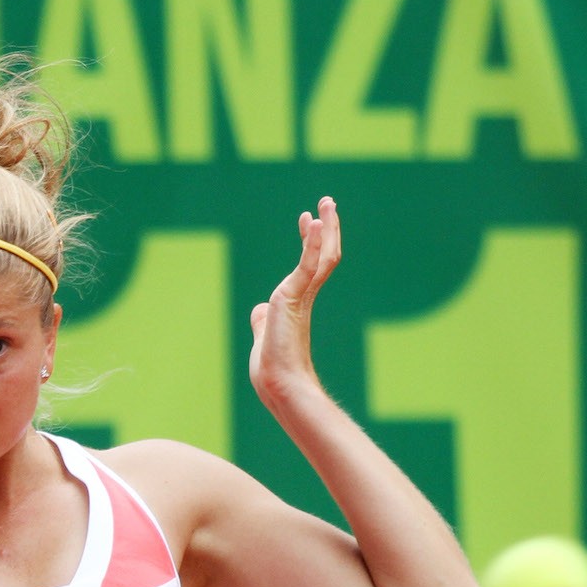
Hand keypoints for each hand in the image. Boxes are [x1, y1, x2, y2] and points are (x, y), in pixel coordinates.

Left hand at [249, 196, 341, 410]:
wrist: (279, 384)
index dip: (311, 241)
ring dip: (325, 228)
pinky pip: (306, 267)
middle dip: (327, 228)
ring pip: (322, 256)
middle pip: (324, 255)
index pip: (312, 265)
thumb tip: (258, 311)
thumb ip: (262, 320)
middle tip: (327, 202)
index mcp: (299, 303)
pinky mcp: (293, 298)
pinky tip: (312, 222)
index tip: (308, 220)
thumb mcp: (264, 335)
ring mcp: (300, 297)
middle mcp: (305, 297)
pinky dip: (311, 244)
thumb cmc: (272, 368)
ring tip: (326, 203)